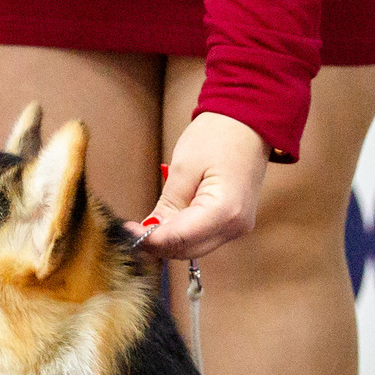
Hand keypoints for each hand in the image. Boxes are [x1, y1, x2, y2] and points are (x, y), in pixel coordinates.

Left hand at [133, 112, 268, 260]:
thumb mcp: (184, 167)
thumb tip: (150, 231)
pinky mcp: (235, 223)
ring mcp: (238, 227)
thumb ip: (167, 205)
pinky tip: (167, 223)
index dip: (150, 239)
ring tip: (146, 226)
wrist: (249, 123)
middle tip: (132, 231)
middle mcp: (235, 226)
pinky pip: (204, 238)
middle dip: (158, 244)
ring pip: (195, 248)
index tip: (126, 231)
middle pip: (188, 250)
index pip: (179, 238)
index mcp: (224, 211)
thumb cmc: (219, 135)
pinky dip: (183, 235)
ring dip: (169, 242)